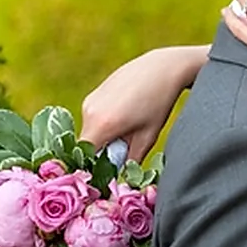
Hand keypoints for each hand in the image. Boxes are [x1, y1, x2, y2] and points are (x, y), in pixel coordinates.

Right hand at [79, 46, 203, 162]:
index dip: (95, 167)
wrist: (161, 68)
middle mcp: (89, 112)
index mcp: (101, 125)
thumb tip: (123, 178)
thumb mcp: (148, 137)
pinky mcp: (94, 94)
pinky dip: (104, 124)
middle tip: (126, 148)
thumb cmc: (158, 103)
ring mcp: (90, 101)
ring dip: (104, 137)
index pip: (85, 157)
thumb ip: (132, 161)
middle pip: (87, 145)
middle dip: (102, 152)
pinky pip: (93, 118)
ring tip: (129, 127)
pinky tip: (126, 115)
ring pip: (90, 131)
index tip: (110, 171)